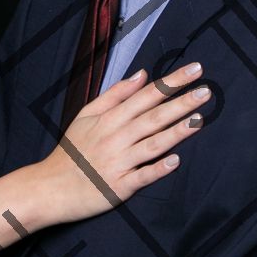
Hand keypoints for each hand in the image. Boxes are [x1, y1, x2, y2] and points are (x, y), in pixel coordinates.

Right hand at [36, 63, 209, 222]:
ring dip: (175, 132)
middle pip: (153, 117)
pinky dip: (157, 169)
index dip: (171, 82)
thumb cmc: (71, 152)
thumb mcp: (86, 116)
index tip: (194, 69)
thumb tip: (142, 74)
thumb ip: (115, 95)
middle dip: (180, 102)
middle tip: (206, 90)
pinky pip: (141, 177)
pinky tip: (175, 161)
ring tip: (198, 120)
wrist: (50, 188)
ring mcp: (118, 163)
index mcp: (110, 119)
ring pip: (151, 144)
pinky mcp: (119, 187)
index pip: (146, 95)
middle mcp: (116, 138)